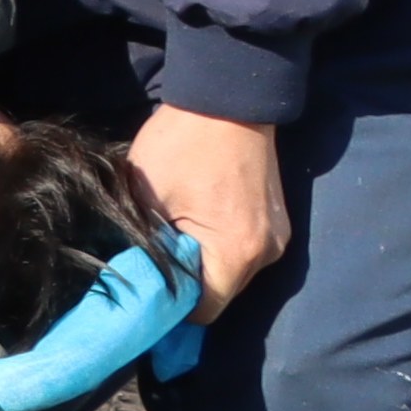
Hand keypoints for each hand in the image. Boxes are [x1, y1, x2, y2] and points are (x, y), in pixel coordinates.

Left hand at [127, 106, 293, 314]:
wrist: (228, 98)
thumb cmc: (182, 143)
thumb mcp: (146, 197)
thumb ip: (144, 247)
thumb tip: (133, 279)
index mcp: (237, 252)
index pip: (203, 311)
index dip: (170, 308)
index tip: (143, 293)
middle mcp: (267, 253)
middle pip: (220, 294)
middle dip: (185, 284)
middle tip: (151, 262)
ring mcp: (277, 236)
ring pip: (231, 273)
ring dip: (202, 263)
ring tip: (172, 236)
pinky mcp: (276, 221)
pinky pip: (242, 251)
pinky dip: (217, 247)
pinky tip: (194, 224)